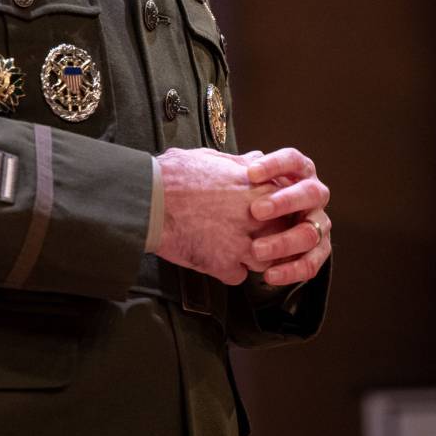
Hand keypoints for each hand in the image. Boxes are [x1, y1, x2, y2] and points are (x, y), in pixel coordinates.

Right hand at [154, 148, 270, 284]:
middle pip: (281, 234)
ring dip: (254, 258)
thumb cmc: (175, 175)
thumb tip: (255, 158)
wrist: (150, 199)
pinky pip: (239, 277)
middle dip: (271, 236)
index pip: (285, 204)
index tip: (266, 213)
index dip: (275, 210)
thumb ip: (239, 163)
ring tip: (237, 252)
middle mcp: (255, 216)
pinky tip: (218, 262)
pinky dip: (230, 272)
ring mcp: (241, 242)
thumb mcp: (211, 158)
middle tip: (255, 236)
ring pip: (266, 260)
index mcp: (255, 187)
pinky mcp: (223, 264)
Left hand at [245, 147, 330, 285]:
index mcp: (301, 171)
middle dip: (284, 202)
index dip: (275, 166)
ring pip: (311, 232)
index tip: (250, 174)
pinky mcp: (320, 250)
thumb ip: (244, 169)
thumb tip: (237, 163)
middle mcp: (315, 194)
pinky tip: (269, 275)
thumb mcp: (250, 179)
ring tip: (257, 250)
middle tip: (256, 211)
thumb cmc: (254, 194)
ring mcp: (320, 222)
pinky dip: (291, 270)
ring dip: (284, 242)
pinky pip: (311, 263)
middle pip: (309, 194)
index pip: (292, 161)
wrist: (267, 222)